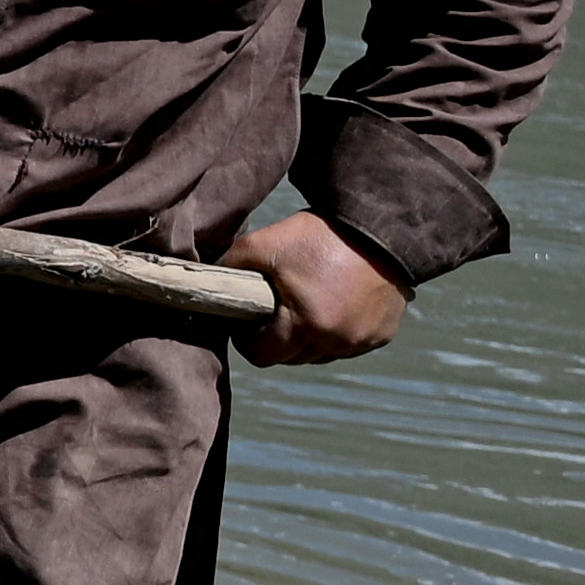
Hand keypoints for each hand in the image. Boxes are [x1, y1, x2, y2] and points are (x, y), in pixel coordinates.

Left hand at [226, 209, 407, 366]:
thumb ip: (227, 270)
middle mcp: (337, 341)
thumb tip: (203, 288)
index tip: (246, 320)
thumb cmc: (316, 236)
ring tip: (303, 306)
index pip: (261, 356)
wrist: (380, 226)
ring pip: (319, 355)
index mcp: (306, 326)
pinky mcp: (382, 334)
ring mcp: (362, 341)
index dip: (246, 339)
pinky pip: (348, 345)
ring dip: (307, 339)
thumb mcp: (259, 245)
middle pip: (290, 358)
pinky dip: (336, 333)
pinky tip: (332, 305)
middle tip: (273, 310)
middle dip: (276, 340)